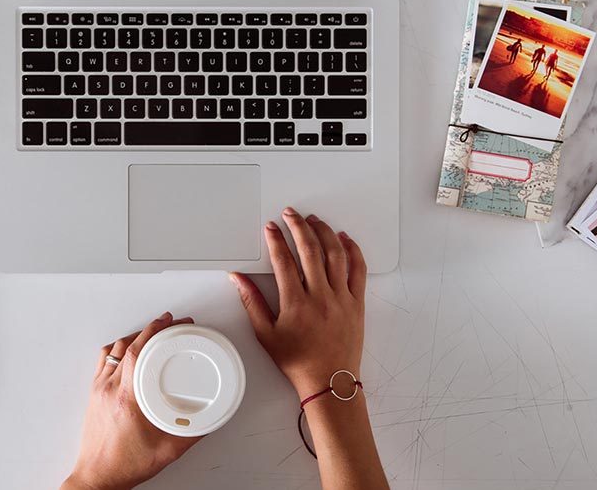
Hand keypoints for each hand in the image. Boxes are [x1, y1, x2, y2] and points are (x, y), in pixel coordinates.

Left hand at [62, 312, 200, 489]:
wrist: (98, 477)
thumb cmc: (124, 465)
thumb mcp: (167, 450)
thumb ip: (192, 433)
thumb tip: (209, 418)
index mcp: (126, 398)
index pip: (136, 351)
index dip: (154, 331)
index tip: (169, 322)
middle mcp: (109, 389)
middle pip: (126, 345)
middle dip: (150, 329)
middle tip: (168, 323)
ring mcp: (98, 390)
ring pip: (113, 350)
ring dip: (133, 336)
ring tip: (151, 333)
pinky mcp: (94, 394)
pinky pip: (104, 361)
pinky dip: (118, 350)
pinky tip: (128, 351)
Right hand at [229, 207, 367, 398]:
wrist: (328, 381)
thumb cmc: (298, 362)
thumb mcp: (266, 334)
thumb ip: (251, 302)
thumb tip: (238, 279)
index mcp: (296, 303)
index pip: (283, 260)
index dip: (275, 240)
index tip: (270, 228)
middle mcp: (320, 296)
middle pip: (309, 249)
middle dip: (298, 226)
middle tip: (290, 214)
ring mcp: (341, 298)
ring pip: (335, 254)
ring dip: (323, 232)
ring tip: (314, 220)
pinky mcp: (357, 303)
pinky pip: (358, 270)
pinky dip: (352, 250)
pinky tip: (344, 239)